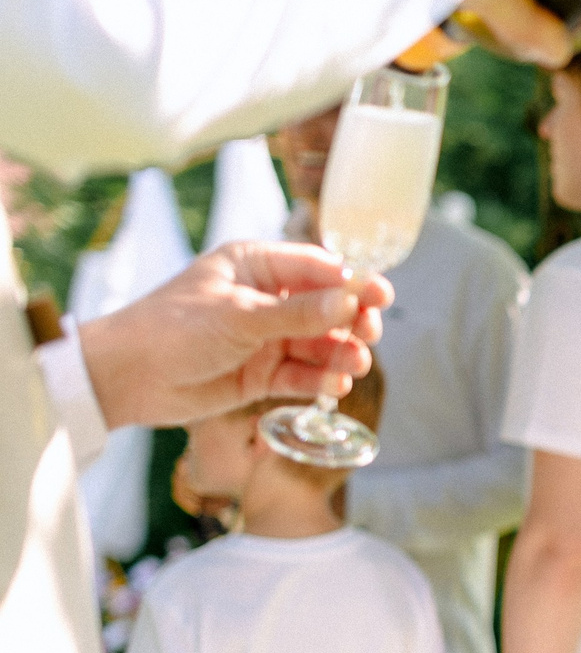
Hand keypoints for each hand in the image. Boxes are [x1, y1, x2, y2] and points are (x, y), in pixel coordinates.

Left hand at [81, 243, 388, 430]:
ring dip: (340, 354)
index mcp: (255, 266)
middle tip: (369, 334)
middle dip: (351, 321)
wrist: (126, 378)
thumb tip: (352, 302)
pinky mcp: (261, 373)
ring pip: (319, 343)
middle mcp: (265, 299)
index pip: (317, 268)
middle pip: (326, 307)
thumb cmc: (172, 330)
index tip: (382, 295)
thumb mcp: (239, 316)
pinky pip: (302, 375)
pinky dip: (321, 380)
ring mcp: (265, 337)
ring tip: (354, 366)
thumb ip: (298, 313)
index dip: (352, 282)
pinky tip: (334, 386)